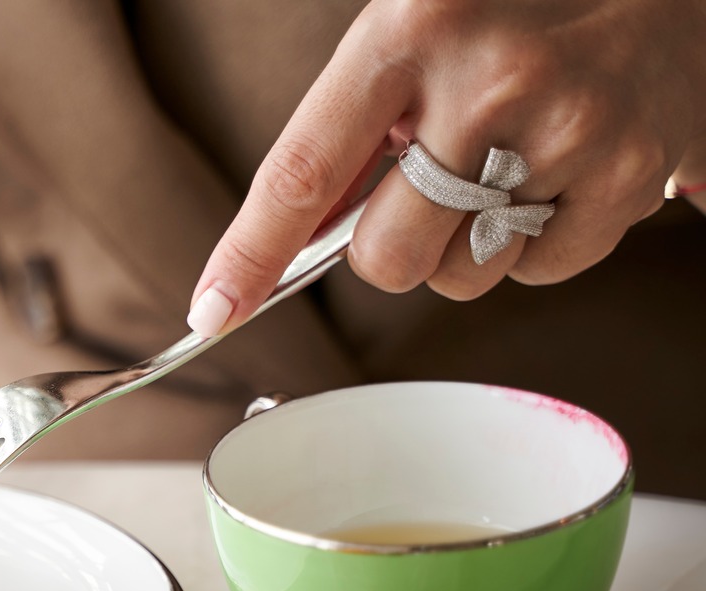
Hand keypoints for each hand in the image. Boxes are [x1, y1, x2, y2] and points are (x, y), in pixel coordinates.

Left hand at [187, 0, 705, 335]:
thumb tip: (287, 241)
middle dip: (392, 246)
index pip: (301, 171)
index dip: (250, 254)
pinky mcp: (628, 176)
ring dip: (466, 246)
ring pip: (460, 277)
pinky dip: (535, 242)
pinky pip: (538, 272)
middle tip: (431, 185)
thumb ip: (349, 129)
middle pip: (386, 258)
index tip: (213, 309)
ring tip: (505, 165)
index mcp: (409, 31)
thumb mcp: (413, 34)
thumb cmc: (520, 6)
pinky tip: (554, 174)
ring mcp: (566, 130)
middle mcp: (487, 81)